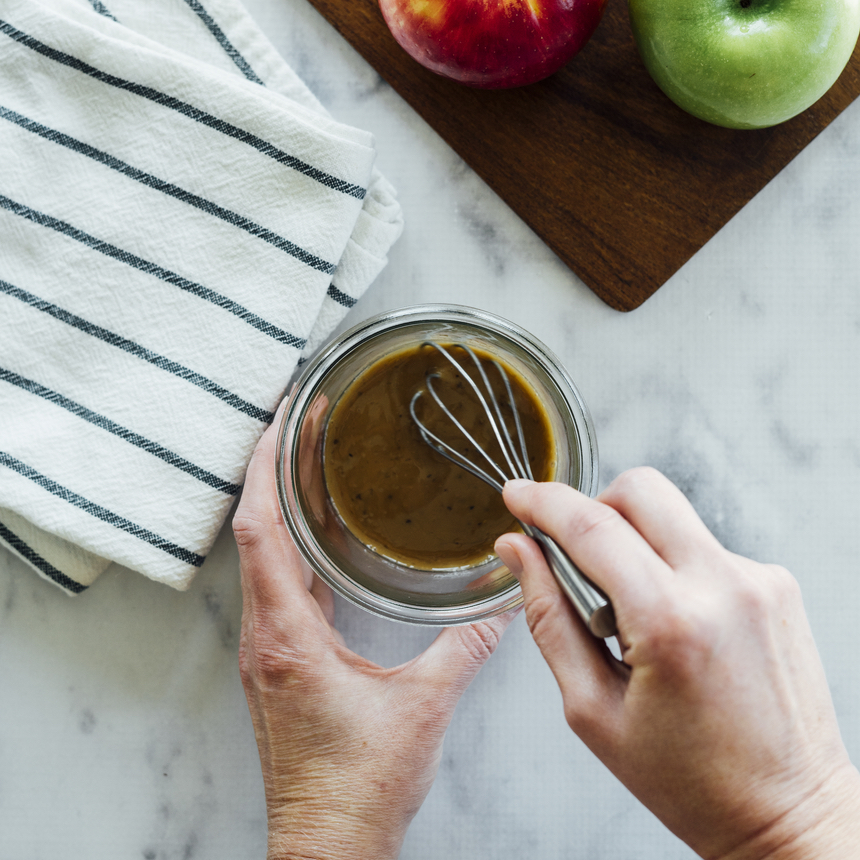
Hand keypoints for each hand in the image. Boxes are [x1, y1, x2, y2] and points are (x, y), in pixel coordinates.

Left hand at [233, 399, 514, 859]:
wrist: (327, 847)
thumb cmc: (358, 788)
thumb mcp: (422, 708)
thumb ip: (464, 647)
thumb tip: (503, 601)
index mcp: (286, 636)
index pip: (260, 529)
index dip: (266, 467)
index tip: (282, 419)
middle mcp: (265, 635)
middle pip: (254, 530)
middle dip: (272, 468)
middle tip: (299, 420)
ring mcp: (268, 648)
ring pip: (262, 555)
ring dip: (280, 503)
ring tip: (307, 458)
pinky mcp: (280, 661)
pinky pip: (278, 582)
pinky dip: (292, 542)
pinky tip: (319, 531)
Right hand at [495, 468, 859, 859]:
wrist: (789, 814)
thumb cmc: (691, 781)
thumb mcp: (592, 710)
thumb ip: (548, 618)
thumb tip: (518, 552)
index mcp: (671, 622)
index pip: (591, 527)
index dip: (542, 503)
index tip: (518, 495)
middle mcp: (724, 586)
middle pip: (640, 490)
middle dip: (595, 508)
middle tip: (578, 558)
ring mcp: (759, 580)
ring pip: (672, 516)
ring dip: (636, 545)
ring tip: (634, 616)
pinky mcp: (777, 585)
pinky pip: (704, 547)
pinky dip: (674, 568)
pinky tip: (675, 625)